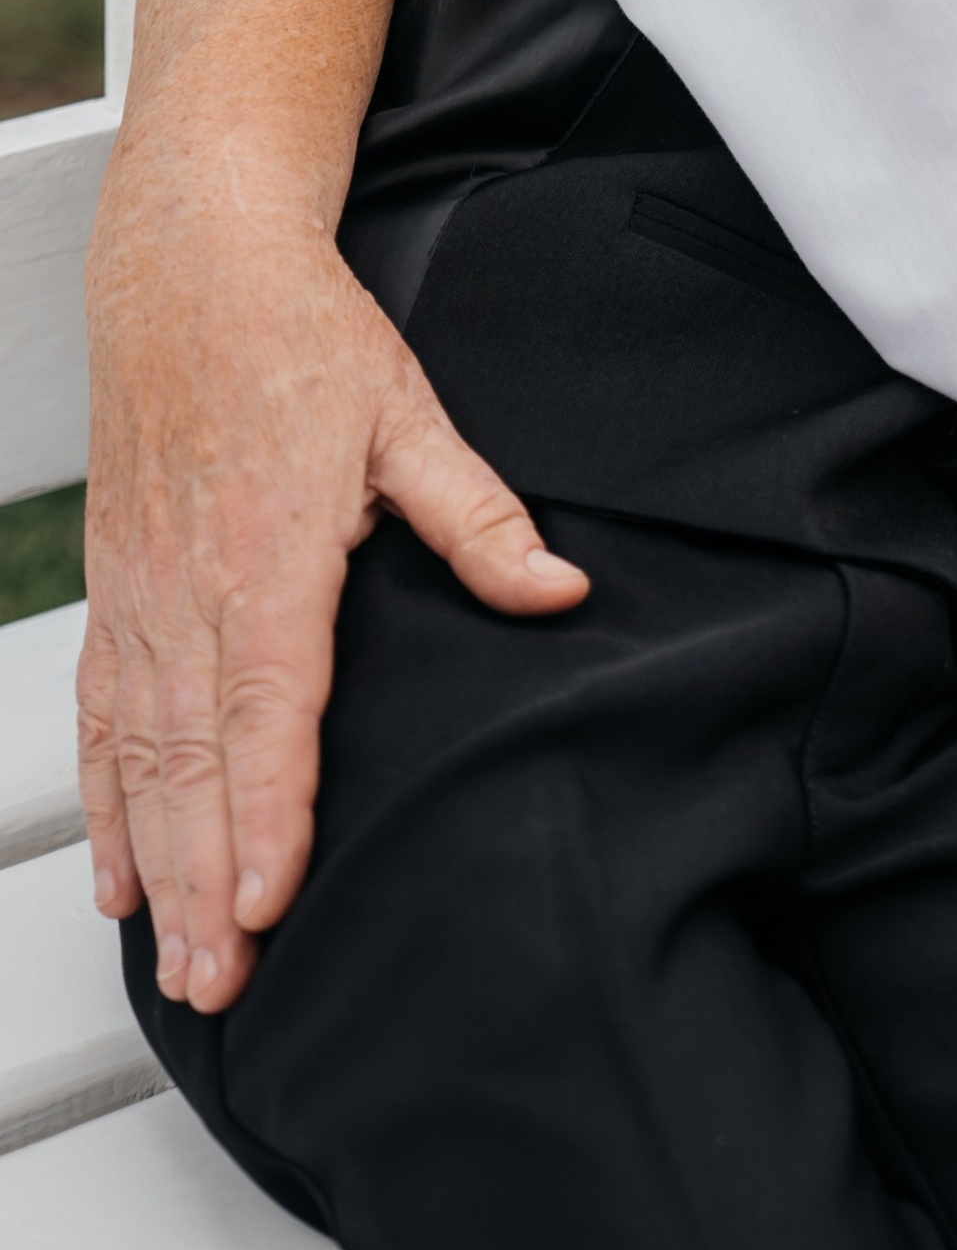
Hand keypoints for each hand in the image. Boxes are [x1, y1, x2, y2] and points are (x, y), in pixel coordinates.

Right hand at [82, 147, 585, 1017]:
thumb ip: (481, 516)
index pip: (270, 705)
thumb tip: (561, 586)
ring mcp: (143, 590)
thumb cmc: (301, 338)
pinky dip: (107, 802)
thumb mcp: (410, 414)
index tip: (272, 899)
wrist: (190, 268)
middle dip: (206, 878)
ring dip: (157, 864)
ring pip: (140, 754)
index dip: (267, 810)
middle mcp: (193, 582)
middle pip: (193, 759)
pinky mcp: (117, 588)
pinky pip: (103, 714)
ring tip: (176, 961)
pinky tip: (121, 878)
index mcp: (273, 546)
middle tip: (222, 981)